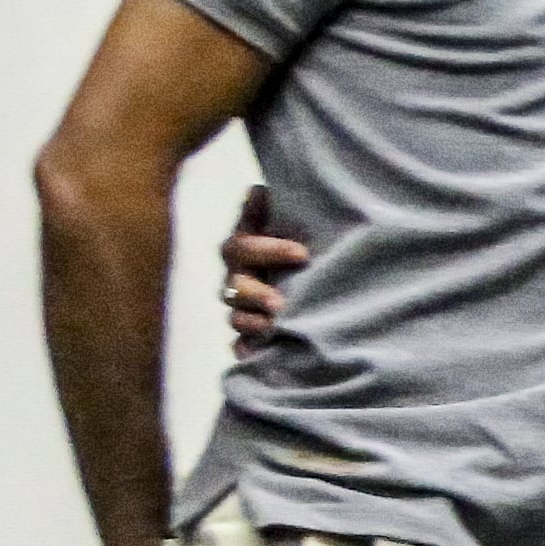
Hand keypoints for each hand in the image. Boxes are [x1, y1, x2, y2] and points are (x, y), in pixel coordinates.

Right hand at [218, 186, 306, 354]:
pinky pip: (240, 344)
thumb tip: (257, 190)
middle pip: (233, 286)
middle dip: (256, 294)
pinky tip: (253, 354)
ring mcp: (241, 306)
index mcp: (244, 247)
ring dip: (250, 323)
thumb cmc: (300, 239)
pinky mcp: (249, 333)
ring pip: (234, 316)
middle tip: (279, 303)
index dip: (269, 250)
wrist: (311, 268)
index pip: (242, 247)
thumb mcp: (291, 221)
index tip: (302, 254)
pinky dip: (246, 350)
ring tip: (273, 327)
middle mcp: (238, 276)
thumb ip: (273, 208)